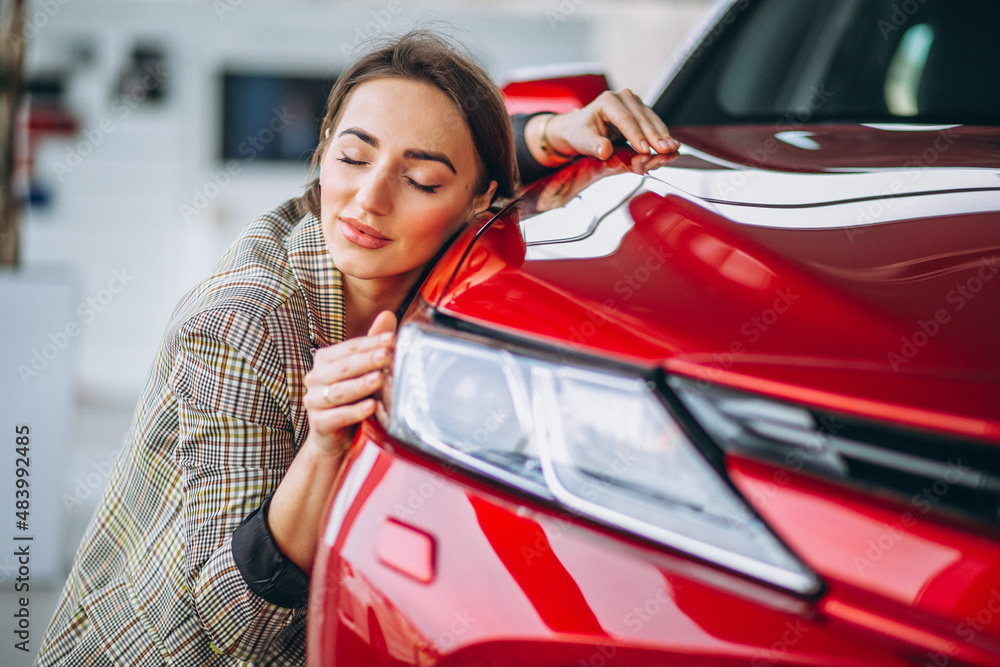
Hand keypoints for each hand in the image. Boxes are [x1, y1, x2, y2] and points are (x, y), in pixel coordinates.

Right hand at [303, 310, 396, 454]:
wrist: (335, 439)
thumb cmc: (353, 400)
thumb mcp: (365, 372)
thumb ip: (373, 346)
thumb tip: (387, 315)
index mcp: (325, 360)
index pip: (350, 347)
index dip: (371, 342)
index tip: (393, 339)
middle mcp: (315, 377)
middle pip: (344, 367)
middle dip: (367, 361)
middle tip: (387, 355)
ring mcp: (314, 400)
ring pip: (339, 391)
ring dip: (360, 385)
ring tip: (379, 379)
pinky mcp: (318, 423)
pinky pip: (337, 416)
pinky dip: (354, 412)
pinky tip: (371, 407)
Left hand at [529, 89, 679, 164]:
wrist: (579, 127)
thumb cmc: (580, 133)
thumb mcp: (582, 141)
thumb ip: (594, 146)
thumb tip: (606, 151)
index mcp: (607, 101)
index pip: (625, 119)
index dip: (636, 135)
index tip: (645, 150)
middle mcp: (623, 97)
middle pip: (641, 118)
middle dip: (654, 136)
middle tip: (665, 151)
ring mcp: (633, 102)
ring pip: (651, 119)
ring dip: (662, 135)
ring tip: (672, 149)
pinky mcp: (640, 110)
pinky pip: (653, 122)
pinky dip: (662, 134)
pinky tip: (671, 144)